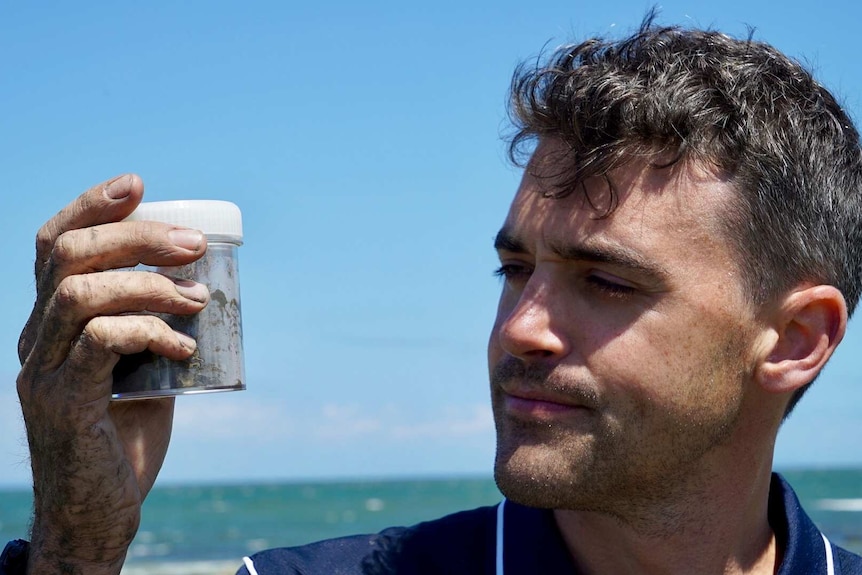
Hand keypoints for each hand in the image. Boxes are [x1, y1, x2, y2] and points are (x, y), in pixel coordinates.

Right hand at [16, 175, 208, 573]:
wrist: (101, 513)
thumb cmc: (126, 441)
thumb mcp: (145, 373)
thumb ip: (157, 332)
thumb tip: (207, 289)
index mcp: (53, 324)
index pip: (54, 245)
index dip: (90, 205)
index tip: (139, 185)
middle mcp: (37, 339)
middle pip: (69, 255)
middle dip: (136, 236)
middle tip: (194, 245)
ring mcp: (43, 370)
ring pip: (80, 292)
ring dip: (150, 284)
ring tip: (199, 299)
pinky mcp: (63, 403)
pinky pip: (100, 341)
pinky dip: (150, 331)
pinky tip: (186, 347)